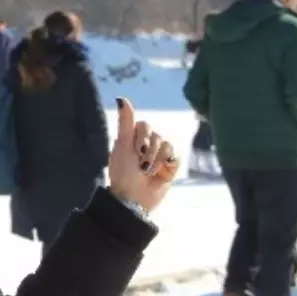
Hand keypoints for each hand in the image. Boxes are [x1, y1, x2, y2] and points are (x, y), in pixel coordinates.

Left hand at [107, 98, 176, 213]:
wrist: (132, 198)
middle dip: (148, 151)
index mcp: (133, 138)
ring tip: (147, 172)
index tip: (134, 150)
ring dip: (156, 160)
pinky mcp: (170, 166)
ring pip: (166, 144)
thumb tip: (121, 97)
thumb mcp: (122, 144)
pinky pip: (175, 156)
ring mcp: (160, 155)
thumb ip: (125, 121)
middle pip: (156, 134)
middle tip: (140, 165)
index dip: (141, 137)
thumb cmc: (123, 172)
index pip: (144, 125)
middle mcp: (147, 145)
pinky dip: (166, 163)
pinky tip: (159, 172)